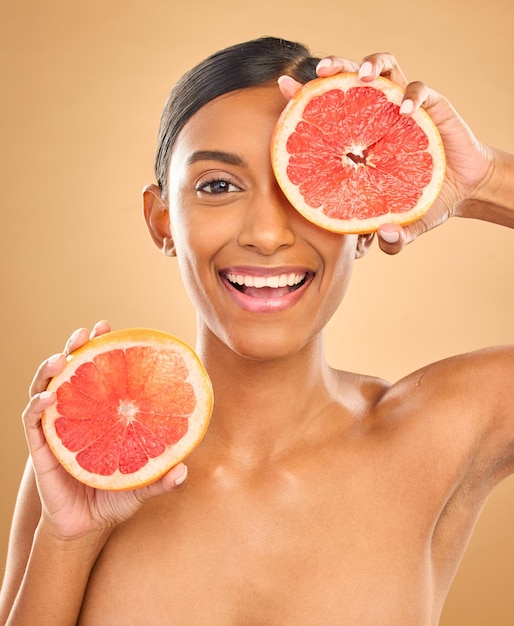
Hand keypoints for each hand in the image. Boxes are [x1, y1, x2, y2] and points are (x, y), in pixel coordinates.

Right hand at [23, 321, 187, 540]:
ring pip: (46, 387)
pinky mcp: (41, 447)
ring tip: (63, 358)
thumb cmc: (116, 494)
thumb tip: (184, 470)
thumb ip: (161, 477)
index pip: (98, 372)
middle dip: (76, 346)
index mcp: (100, 413)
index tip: (109, 327)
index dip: (101, 347)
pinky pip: (32, 421)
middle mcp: (77, 414)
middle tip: (86, 332)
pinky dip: (37, 406)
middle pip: (71, 370)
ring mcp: (56, 428)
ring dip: (51, 369)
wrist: (86, 526)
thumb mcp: (142, 482)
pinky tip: (49, 398)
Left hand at [278, 53, 493, 253]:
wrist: (461, 189)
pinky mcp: (431, 107)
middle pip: (350, 76)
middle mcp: (376, 115)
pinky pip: (420, 90)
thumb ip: (392, 239)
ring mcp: (401, 108)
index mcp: (357, 137)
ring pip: (384, 68)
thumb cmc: (419, 202)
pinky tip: (406, 109)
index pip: (327, 109)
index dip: (304, 96)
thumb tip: (382, 240)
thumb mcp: (401, 225)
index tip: (285, 89)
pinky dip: (412, 95)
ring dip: (372, 63)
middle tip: (320, 71)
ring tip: (362, 75)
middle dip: (334, 67)